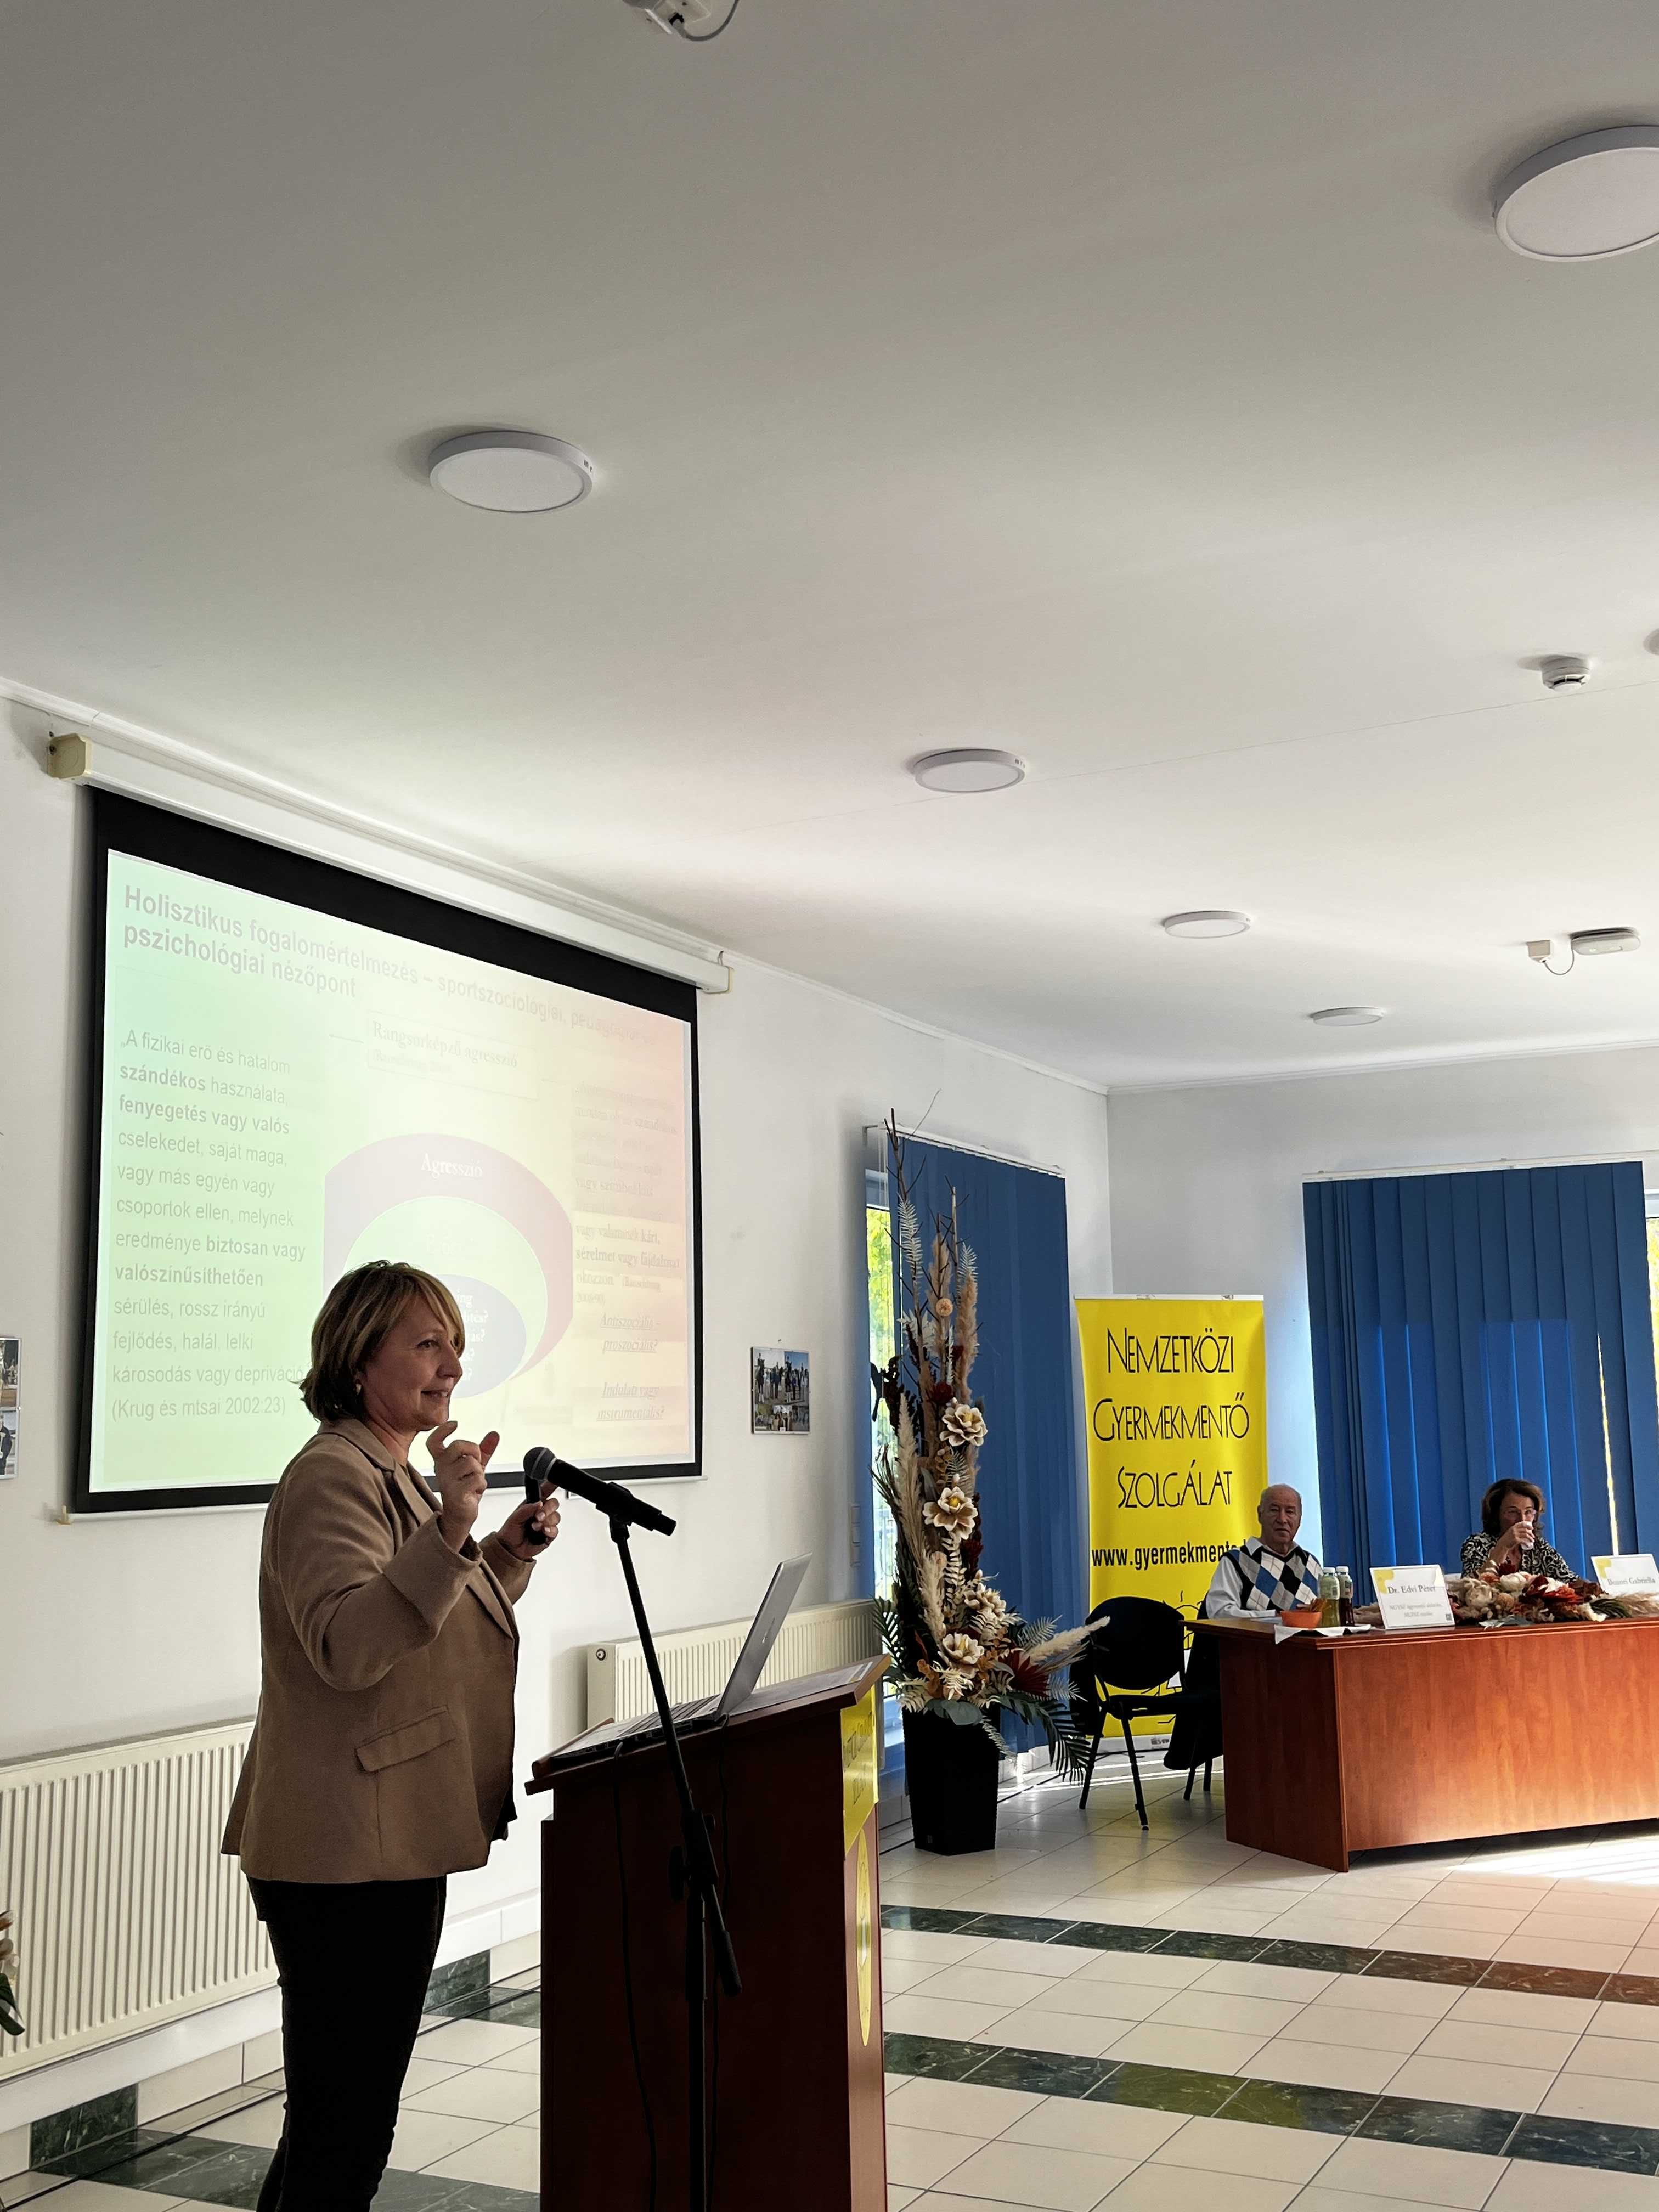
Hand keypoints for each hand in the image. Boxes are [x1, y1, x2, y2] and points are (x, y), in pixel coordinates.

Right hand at [428, 1421, 497, 1551]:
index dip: (442, 1430)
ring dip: (480, 1473)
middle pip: (459, 1445)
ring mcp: (446, 1481)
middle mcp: (440, 1469)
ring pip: (471, 1463)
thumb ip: (484, 1450)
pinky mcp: (455, 1493)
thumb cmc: (465, 1490)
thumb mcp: (475, 1467)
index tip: (455, 1423)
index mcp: (442, 1461)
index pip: (434, 1442)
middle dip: (475, 1452)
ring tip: (474, 1483)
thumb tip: (494, 1434)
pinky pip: (476, 1479)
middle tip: (475, 1465)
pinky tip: (474, 1492)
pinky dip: (481, 1485)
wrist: (461, 1516)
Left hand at [495, 1484, 560, 1563]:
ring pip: (556, 1517)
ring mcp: (546, 1523)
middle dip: (547, 1509)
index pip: (545, 1491)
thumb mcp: (514, 1518)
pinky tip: (543, 1531)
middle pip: (554, 1504)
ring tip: (535, 1527)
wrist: (509, 1549)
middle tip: (538, 1516)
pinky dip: (550, 1530)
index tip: (556, 1481)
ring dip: (546, 1521)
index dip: (552, 1485)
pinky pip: (556, 1530)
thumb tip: (538, 1503)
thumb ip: (526, 1509)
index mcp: (533, 1504)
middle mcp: (541, 1512)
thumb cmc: (510, 1532)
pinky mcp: (549, 1535)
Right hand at [1490, 1521, 1532, 1571]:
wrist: (1502, 1545)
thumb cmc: (1507, 1540)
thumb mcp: (1510, 1533)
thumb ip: (1514, 1531)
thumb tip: (1522, 1531)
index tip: (1532, 1528)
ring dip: (1530, 1538)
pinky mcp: (1516, 1540)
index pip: (1522, 1524)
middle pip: (1525, 1530)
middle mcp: (1514, 1530)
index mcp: (1513, 1527)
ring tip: (1532, 1541)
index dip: (1528, 1526)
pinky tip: (1528, 1545)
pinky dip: (1527, 1543)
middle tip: (1533, 1536)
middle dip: (1531, 1533)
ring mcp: (1515, 1535)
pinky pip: (1524, 1541)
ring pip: (1526, 1535)